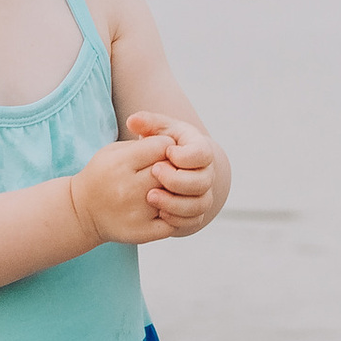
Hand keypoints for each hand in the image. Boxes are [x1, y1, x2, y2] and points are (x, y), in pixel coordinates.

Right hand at [67, 131, 170, 247]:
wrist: (82, 211)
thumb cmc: (102, 176)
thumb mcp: (113, 151)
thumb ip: (141, 144)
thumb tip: (173, 144)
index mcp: (120, 163)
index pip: (162, 147)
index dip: (166, 146)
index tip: (161, 151)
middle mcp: (129, 188)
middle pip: (171, 171)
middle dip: (173, 168)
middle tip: (168, 170)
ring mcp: (137, 212)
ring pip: (176, 196)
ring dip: (175, 191)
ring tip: (167, 188)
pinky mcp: (143, 232)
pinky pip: (175, 221)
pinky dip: (175, 214)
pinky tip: (166, 207)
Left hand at [127, 113, 229, 235]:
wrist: (168, 166)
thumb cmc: (161, 143)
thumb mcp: (156, 130)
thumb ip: (147, 123)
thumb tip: (133, 120)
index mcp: (200, 150)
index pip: (203, 154)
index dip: (186, 156)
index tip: (167, 152)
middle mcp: (207, 173)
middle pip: (203, 181)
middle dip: (177, 180)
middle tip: (155, 173)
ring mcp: (203, 193)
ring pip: (200, 204)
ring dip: (176, 203)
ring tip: (151, 196)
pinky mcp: (196, 211)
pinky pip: (194, 220)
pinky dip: (178, 219)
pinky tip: (158, 213)